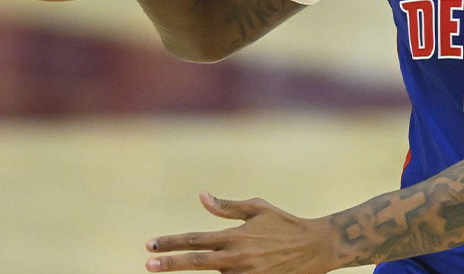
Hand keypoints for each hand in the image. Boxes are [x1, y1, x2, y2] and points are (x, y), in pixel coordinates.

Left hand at [145, 191, 334, 273]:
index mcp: (235, 236)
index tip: (149, 246)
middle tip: (148, 265)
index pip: (194, 240)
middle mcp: (236, 258)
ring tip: (180, 267)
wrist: (315, 248)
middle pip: (195, 262)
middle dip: (169, 264)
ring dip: (197, 271)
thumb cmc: (285, 224)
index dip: (170, 243)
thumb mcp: (258, 209)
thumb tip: (202, 196)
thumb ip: (227, 207)